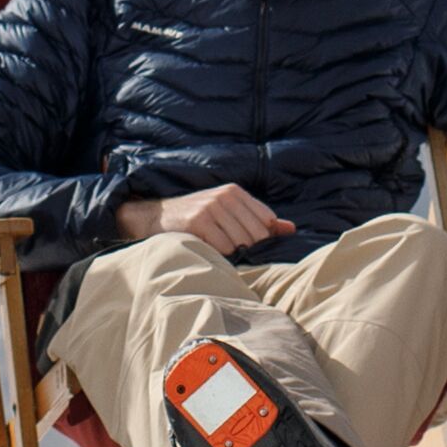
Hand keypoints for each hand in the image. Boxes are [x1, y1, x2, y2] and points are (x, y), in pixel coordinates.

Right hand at [113, 184, 280, 258]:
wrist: (155, 217)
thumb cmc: (196, 218)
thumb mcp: (228, 212)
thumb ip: (259, 220)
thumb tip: (291, 229)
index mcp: (235, 191)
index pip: (266, 220)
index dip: (261, 237)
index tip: (246, 242)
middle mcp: (224, 196)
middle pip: (257, 233)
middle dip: (248, 247)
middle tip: (230, 249)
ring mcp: (211, 207)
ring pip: (242, 242)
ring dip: (233, 252)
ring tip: (218, 249)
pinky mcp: (199, 221)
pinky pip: (224, 247)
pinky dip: (220, 255)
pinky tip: (208, 250)